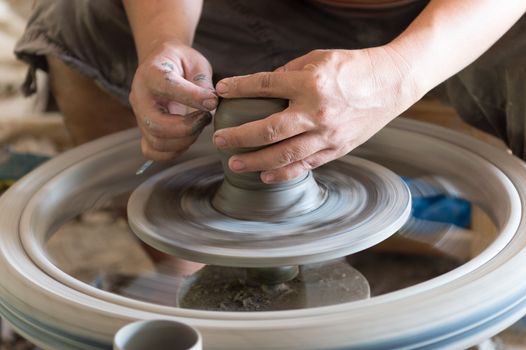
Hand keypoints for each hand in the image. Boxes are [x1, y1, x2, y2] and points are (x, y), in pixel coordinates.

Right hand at [129, 41, 216, 160]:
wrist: (162, 63)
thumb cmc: (182, 63)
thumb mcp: (196, 63)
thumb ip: (203, 83)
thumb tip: (211, 103)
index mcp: (151, 73)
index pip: (167, 87)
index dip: (192, 97)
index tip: (213, 101)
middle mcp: (140, 96)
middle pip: (156, 124)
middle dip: (187, 128)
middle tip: (205, 118)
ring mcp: (139, 116)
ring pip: (156, 141)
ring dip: (184, 140)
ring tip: (199, 126)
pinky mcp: (144, 130)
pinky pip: (152, 151)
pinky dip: (173, 152)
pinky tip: (188, 138)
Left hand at [213, 47, 420, 182]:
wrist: (393, 83)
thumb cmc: (355, 67)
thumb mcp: (320, 59)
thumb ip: (289, 72)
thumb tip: (263, 87)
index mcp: (310, 83)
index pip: (264, 85)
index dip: (238, 88)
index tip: (221, 91)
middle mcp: (316, 111)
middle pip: (268, 130)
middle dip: (239, 136)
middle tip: (219, 141)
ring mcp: (328, 134)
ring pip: (284, 155)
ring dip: (255, 161)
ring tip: (235, 164)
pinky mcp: (337, 149)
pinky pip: (306, 165)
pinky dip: (284, 172)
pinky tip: (265, 175)